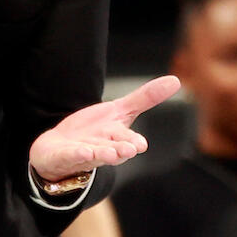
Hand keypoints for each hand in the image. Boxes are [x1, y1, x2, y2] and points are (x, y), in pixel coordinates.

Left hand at [29, 75, 179, 180]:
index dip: (133, 142)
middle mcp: (102, 149)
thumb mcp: (119, 111)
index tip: (141, 144)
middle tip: (129, 150)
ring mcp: (83, 154)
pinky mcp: (64, 156)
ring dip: (101, 154)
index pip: (128, 140)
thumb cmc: (94, 132)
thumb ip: (145, 99)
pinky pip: (71, 156)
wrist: (60, 149)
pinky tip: (81, 151)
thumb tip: (176, 80)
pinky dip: (76, 154)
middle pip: (114, 151)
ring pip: (94, 155)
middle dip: (121, 151)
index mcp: (117, 138)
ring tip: (109, 153)